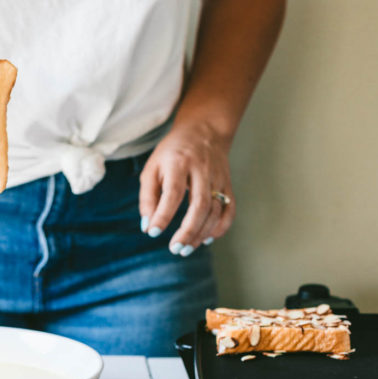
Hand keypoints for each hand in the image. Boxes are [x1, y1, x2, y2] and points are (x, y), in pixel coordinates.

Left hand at [138, 121, 234, 253]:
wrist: (204, 130)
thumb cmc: (172, 152)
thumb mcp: (152, 167)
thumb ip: (148, 197)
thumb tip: (148, 227)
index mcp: (178, 163)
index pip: (173, 192)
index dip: (163, 214)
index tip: (154, 233)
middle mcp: (201, 170)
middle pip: (199, 204)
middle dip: (187, 230)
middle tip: (175, 249)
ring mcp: (218, 177)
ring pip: (215, 210)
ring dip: (201, 233)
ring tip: (186, 248)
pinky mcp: (228, 184)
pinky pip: (230, 209)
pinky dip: (221, 227)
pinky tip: (207, 239)